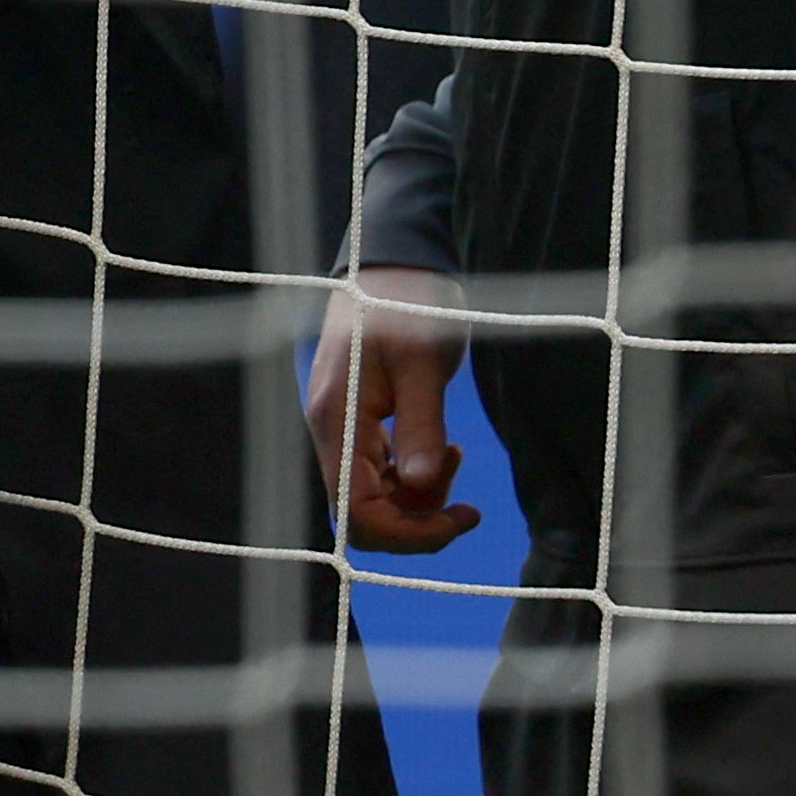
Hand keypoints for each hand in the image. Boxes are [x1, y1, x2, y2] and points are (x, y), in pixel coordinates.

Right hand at [306, 265, 478, 553]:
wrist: (394, 263)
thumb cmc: (409, 304)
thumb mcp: (424, 364)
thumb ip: (420, 427)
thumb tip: (419, 485)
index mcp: (337, 418)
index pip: (356, 512)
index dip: (408, 531)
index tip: (460, 516)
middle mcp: (331, 430)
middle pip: (363, 515)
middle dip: (416, 517)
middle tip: (465, 498)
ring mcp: (342, 427)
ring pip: (373, 496)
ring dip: (418, 493)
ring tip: (453, 452)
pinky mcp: (358, 421)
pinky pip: (379, 472)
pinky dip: (412, 473)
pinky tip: (442, 446)